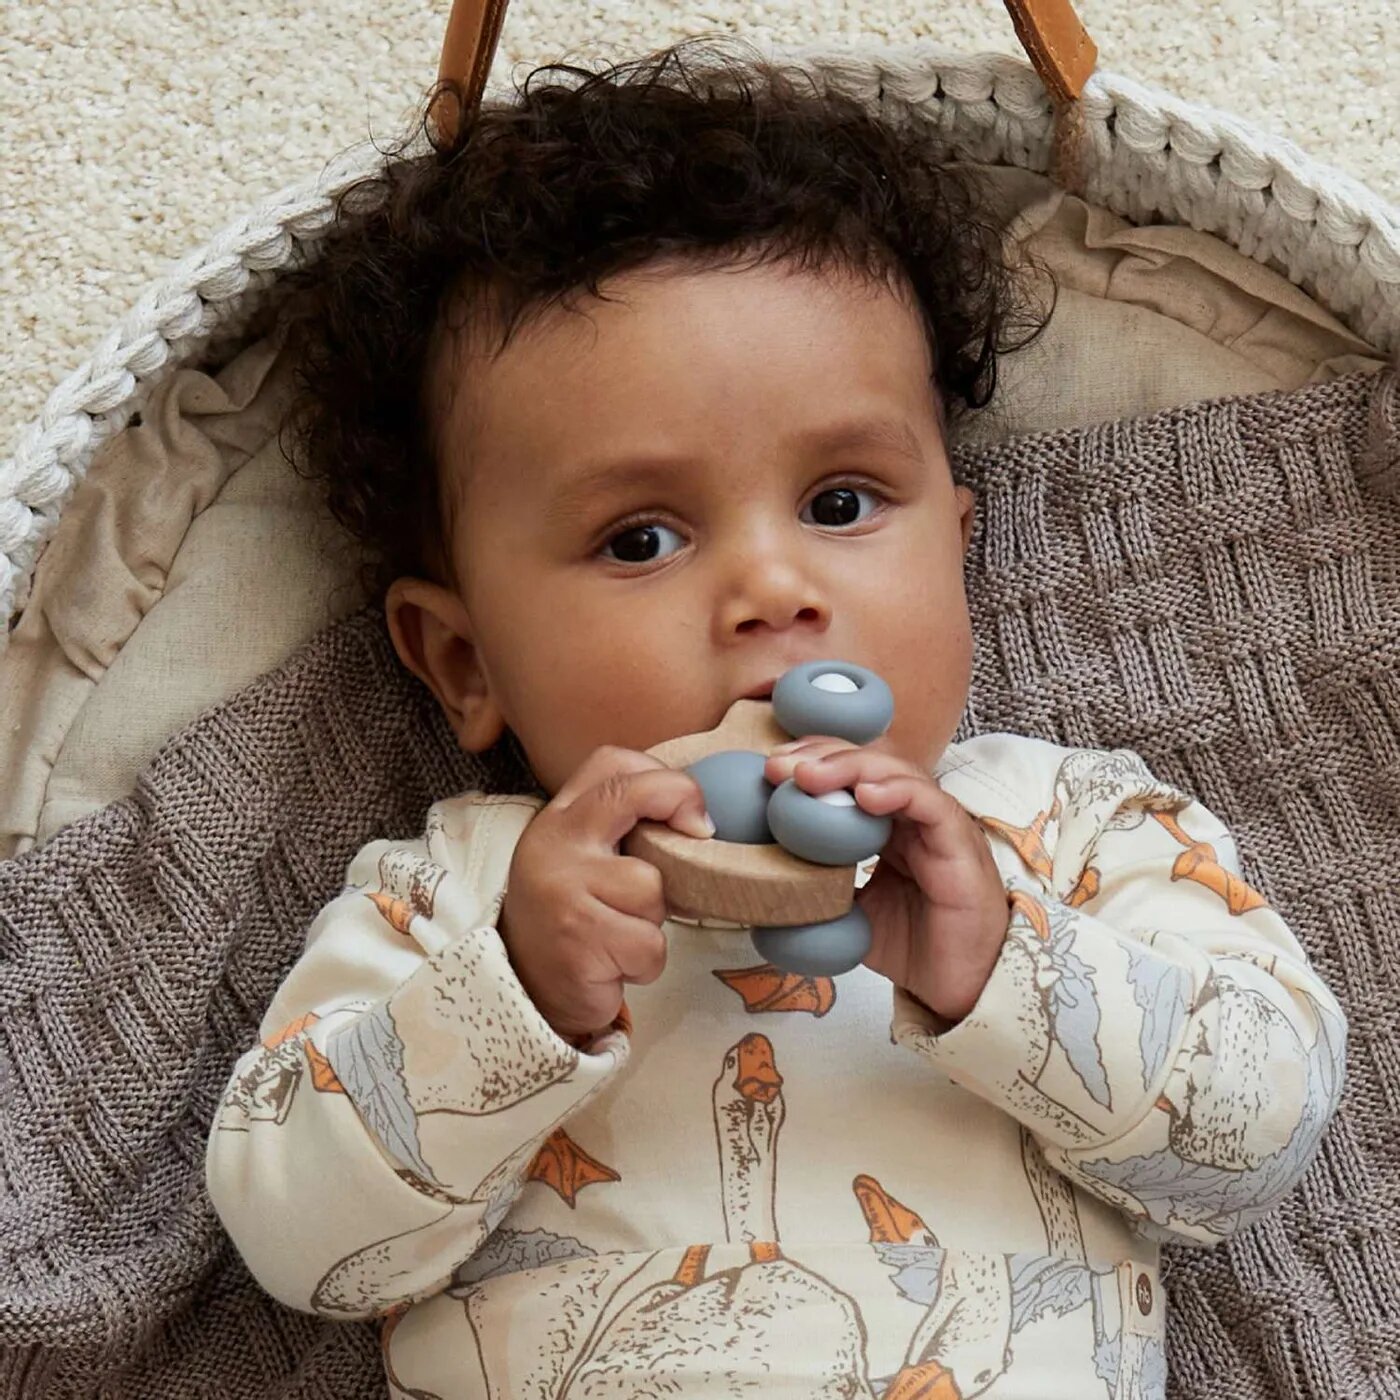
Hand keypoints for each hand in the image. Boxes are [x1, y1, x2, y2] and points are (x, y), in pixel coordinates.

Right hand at [498, 746, 712, 1039]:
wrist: (524, 991)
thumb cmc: (572, 919)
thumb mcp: (586, 860)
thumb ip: (623, 828)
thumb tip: (699, 820)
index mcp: (558, 818)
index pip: (610, 763)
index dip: (661, 773)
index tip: (689, 807)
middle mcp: (554, 844)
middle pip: (630, 794)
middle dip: (680, 802)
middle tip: (701, 832)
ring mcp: (562, 889)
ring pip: (651, 887)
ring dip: (653, 920)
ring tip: (621, 932)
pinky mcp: (578, 939)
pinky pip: (649, 943)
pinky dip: (644, 963)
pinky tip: (615, 965)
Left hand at [764, 738, 1008, 1022]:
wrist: (958, 989)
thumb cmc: (913, 948)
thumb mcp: (850, 916)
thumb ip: (815, 893)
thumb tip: (762, 890)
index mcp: (887, 825)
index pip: (851, 774)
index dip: (812, 761)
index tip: (770, 769)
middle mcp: (914, 817)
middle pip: (870, 763)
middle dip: (822, 755)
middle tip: (779, 765)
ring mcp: (939, 827)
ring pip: (899, 774)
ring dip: (852, 767)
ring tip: (811, 776)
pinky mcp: (960, 846)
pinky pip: (933, 805)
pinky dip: (899, 792)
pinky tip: (865, 794)